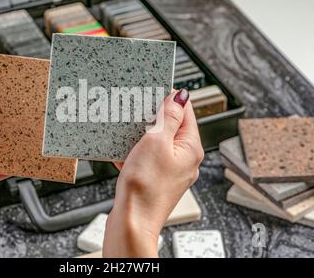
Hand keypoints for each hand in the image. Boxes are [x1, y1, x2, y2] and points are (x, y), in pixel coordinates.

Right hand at [103, 89, 202, 257]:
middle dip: (153, 118)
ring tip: (128, 135)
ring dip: (141, 137)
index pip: (186, 112)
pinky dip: (134, 154)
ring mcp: (170, 171)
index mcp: (191, 148)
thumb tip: (181, 97)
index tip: (155, 91)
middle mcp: (185, 160)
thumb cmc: (146, 187)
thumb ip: (169, 118)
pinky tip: (123, 155)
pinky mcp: (155, 180)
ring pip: (156, 144)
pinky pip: (146, 159)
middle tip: (137, 112)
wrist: (132, 221)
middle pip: (171, 128)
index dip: (171, 99)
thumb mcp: (156, 142)